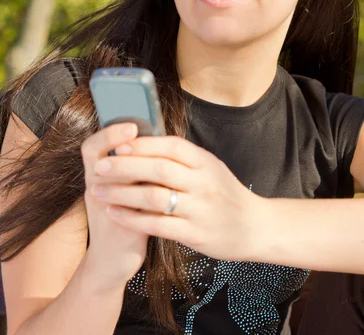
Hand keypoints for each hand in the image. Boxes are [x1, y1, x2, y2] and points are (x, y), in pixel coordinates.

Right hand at [81, 123, 149, 288]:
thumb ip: (134, 165)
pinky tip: (170, 185)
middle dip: (117, 142)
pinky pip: (137, 208)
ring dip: (138, 166)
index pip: (92, 147)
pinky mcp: (123, 228)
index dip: (107, 135)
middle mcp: (97, 190)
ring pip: (117, 183)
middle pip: (99, 159)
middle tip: (134, 128)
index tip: (128, 124)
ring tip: (158, 154)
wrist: (113, 259)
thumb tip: (155, 134)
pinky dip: (154, 194)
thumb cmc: (125, 215)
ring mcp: (107, 209)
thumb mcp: (123, 187)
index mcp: (98, 177)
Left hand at [90, 134, 258, 261]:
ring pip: (154, 197)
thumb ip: (182, 157)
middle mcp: (203, 182)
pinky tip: (114, 212)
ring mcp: (200, 209)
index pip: (170, 146)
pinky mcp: (194, 234)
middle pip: (158, 169)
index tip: (116, 143)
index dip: (141, 143)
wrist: (254, 227)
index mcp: (205, 161)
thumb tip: (142, 141)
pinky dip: (131, 218)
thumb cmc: (224, 193)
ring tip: (98, 190)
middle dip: (124, 166)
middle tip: (99, 166)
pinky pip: (157, 224)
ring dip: (122, 192)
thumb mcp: (210, 167)